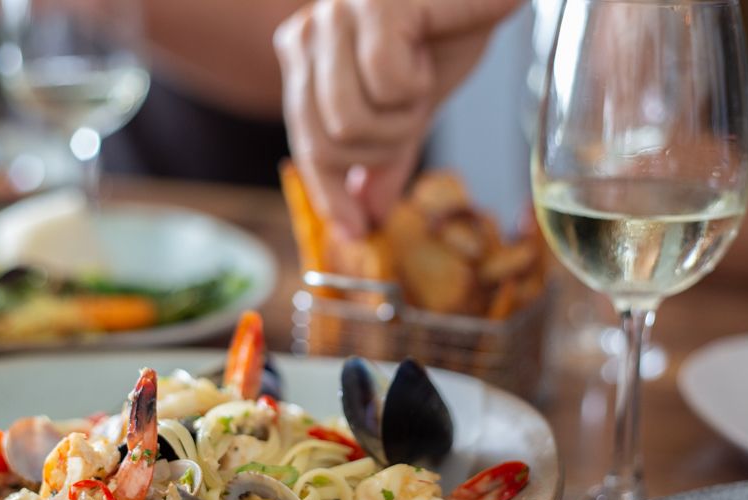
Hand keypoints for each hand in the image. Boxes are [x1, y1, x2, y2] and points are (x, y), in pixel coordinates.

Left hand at [274, 0, 521, 237]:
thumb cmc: (446, 32)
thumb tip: (366, 220)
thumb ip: (381, 160)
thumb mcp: (407, 109)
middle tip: (413, 108)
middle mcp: (306, 32)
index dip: (329, 196)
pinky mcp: (373, 2)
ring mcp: (333, 13)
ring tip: (421, 75)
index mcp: (302, 56)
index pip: (306, 147)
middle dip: (382, 144)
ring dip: (402, 113)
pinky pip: (385, 81)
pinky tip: (428, 49)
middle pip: (325, 145)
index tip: (356, 230)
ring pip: (348, 120)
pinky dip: (418, 80)